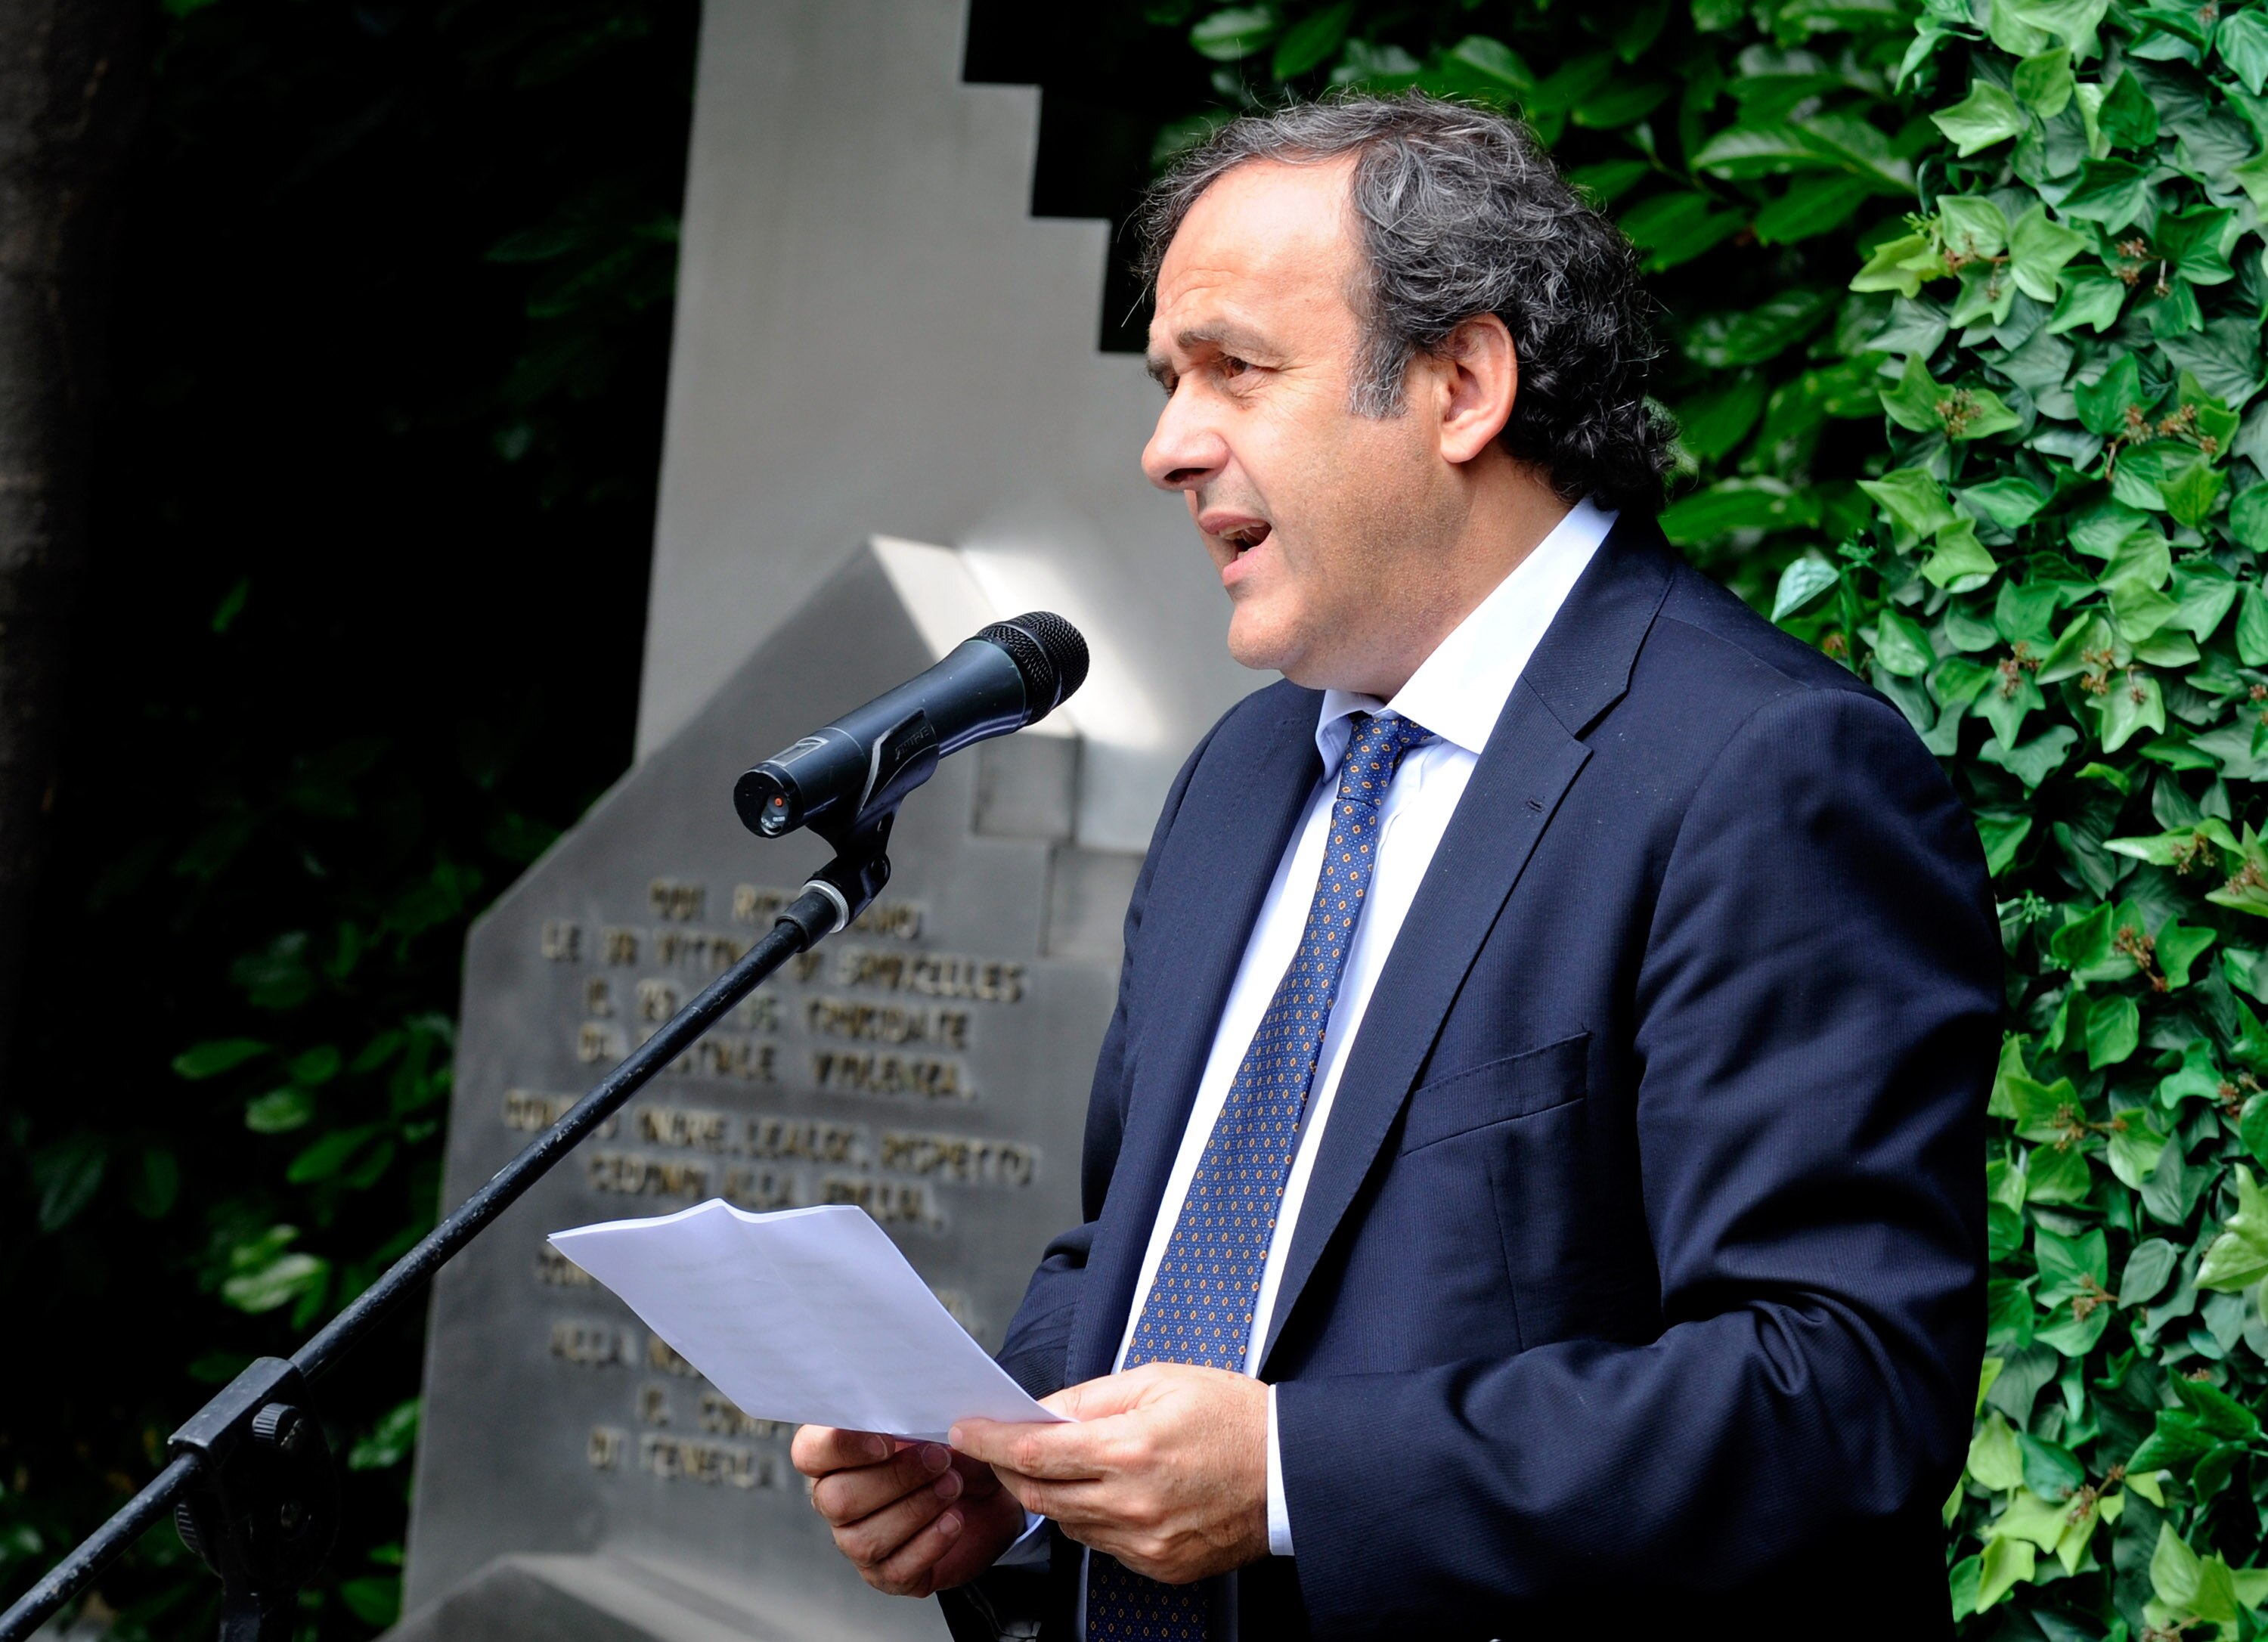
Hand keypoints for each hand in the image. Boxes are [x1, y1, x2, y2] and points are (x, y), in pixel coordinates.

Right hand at [790, 1426, 1026, 1597]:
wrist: (991, 1493)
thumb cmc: (952, 1449)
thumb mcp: (935, 1422)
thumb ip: (910, 1416)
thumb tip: (908, 1410)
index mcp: (835, 1456)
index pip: (809, 1452)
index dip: (840, 1447)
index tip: (888, 1441)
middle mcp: (836, 1501)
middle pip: (834, 1500)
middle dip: (893, 1478)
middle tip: (939, 1459)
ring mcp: (857, 1542)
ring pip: (863, 1539)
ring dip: (915, 1509)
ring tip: (953, 1486)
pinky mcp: (887, 1575)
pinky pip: (896, 1569)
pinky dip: (930, 1542)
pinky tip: (954, 1520)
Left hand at [950, 1363, 1267, 1584]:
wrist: (1291, 1472)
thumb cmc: (1234, 1418)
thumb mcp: (1160, 1380)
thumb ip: (1092, 1397)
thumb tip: (1043, 1411)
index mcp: (1130, 1449)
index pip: (1034, 1452)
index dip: (990, 1442)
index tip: (968, 1431)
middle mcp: (1132, 1503)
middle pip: (1039, 1493)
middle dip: (1012, 1469)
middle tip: (1004, 1445)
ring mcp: (1144, 1542)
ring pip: (1065, 1521)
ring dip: (1052, 1492)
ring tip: (1069, 1463)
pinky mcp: (1158, 1566)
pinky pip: (1100, 1543)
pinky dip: (1090, 1516)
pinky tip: (1108, 1491)